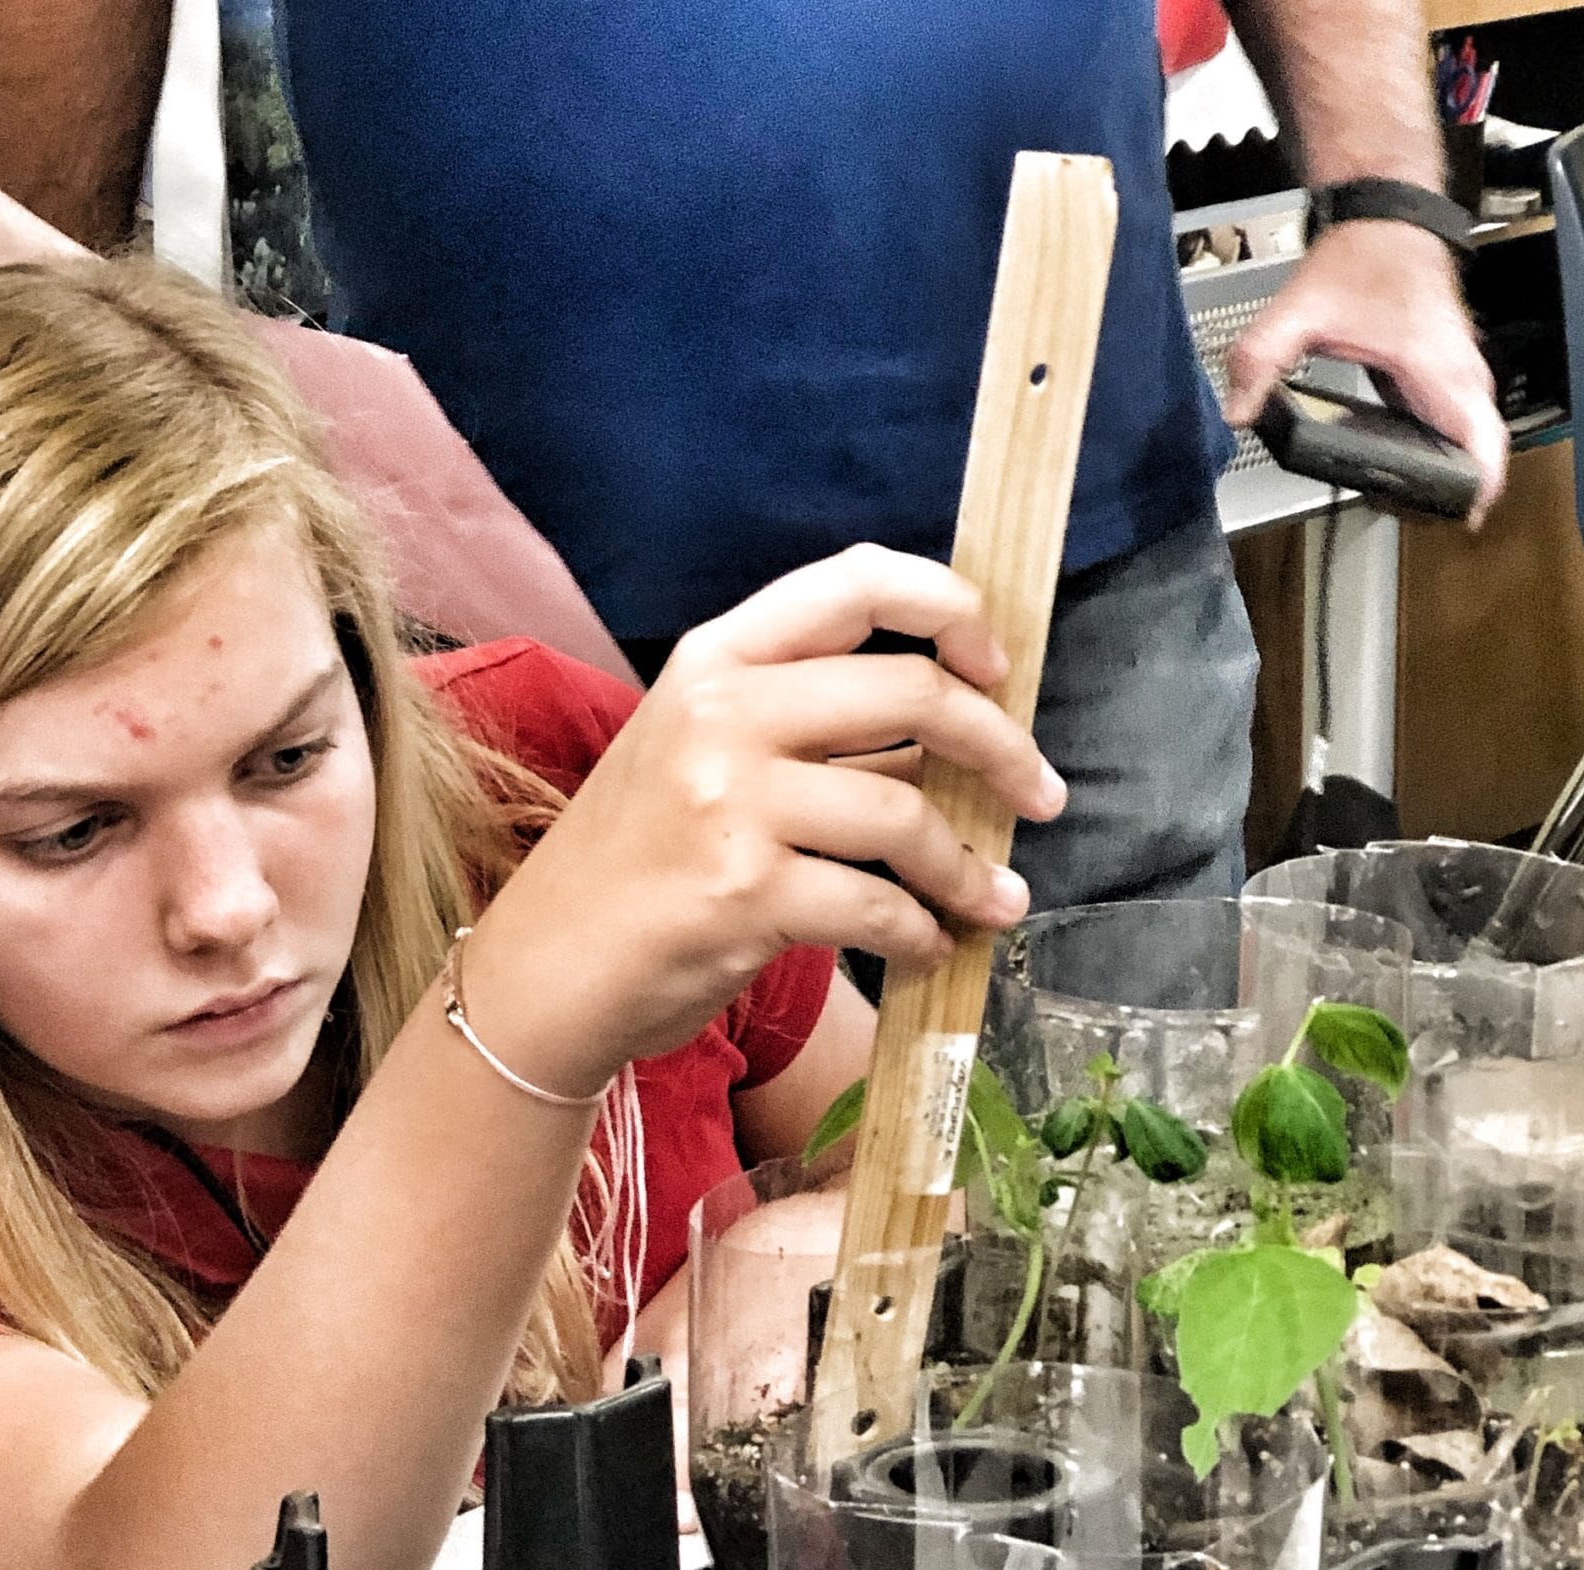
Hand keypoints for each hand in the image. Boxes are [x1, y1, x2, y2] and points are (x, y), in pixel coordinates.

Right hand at [464, 546, 1061, 1097]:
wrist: (544, 971)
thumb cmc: (632, 867)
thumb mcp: (696, 756)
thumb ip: (804, 724)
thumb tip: (950, 729)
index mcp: (714, 662)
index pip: (856, 584)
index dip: (951, 611)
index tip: (995, 666)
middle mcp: (721, 717)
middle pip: (912, 692)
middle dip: (1002, 748)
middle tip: (1039, 795)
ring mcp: (730, 804)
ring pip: (905, 814)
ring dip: (967, 867)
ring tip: (992, 899)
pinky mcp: (743, 894)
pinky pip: (876, 906)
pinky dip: (920, 932)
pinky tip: (925, 946)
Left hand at [1225, 222, 1508, 523]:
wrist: (1386, 213)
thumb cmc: (1357, 257)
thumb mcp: (1296, 312)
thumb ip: (1260, 363)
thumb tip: (1236, 414)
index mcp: (1433, 362)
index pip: (1480, 434)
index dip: (1478, 482)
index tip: (1461, 515)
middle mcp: (1456, 366)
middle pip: (1483, 441)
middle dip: (1460, 486)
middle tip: (1418, 515)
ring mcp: (1456, 363)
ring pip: (1476, 426)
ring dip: (1458, 464)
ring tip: (1416, 498)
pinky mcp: (1445, 362)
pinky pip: (1459, 412)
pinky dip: (1447, 439)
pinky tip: (1412, 461)